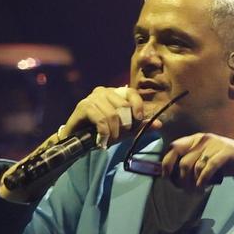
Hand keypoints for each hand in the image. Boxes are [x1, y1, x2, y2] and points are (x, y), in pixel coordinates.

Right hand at [0, 85, 160, 201]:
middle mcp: (103, 90)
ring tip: (108, 141)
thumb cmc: (99, 133)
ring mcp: (92, 97)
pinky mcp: (83, 106)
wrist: (74, 141)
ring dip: (113, 133)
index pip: (132, 93)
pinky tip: (101, 142)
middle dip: (123, 127)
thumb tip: (159, 124)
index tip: (140, 121)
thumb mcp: (123, 130)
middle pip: (123, 107)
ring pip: (113, 115)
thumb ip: (140, 126)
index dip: (138, 107)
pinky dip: (104, 133)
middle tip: (117, 139)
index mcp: (114, 92)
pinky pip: (101, 120)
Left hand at [161, 133, 233, 191]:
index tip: (166, 177)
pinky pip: (208, 168)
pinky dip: (203, 180)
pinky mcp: (226, 152)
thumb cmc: (223, 163)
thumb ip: (190, 163)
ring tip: (196, 192)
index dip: (167, 163)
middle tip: (185, 190)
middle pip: (183, 161)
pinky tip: (202, 187)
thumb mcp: (204, 160)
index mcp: (195, 139)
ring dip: (193, 183)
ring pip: (195, 167)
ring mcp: (215, 144)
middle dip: (181, 179)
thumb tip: (172, 178)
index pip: (174, 147)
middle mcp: (203, 139)